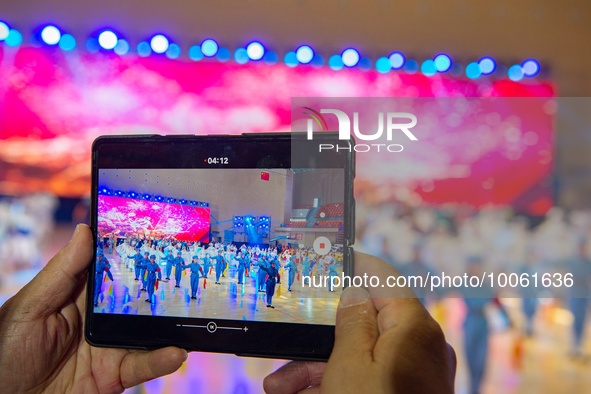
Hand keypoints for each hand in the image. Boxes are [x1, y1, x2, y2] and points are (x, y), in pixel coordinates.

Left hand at [0, 224, 187, 392]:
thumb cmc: (5, 352)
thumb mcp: (29, 308)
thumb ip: (61, 273)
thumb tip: (85, 231)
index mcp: (77, 295)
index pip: (110, 266)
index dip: (131, 248)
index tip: (156, 230)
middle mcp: (99, 317)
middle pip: (137, 295)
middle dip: (161, 283)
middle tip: (185, 269)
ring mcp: (111, 345)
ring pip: (148, 329)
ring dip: (170, 322)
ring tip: (188, 314)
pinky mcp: (116, 374)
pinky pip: (144, 365)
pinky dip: (162, 359)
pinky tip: (175, 351)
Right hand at [263, 252, 455, 393]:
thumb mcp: (350, 363)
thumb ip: (351, 320)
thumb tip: (354, 292)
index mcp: (412, 326)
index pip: (382, 278)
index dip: (353, 266)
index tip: (328, 260)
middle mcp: (419, 345)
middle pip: (363, 324)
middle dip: (319, 337)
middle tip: (286, 342)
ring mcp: (414, 372)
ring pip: (359, 355)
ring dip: (318, 368)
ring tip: (279, 386)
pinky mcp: (405, 392)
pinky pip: (367, 377)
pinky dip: (337, 382)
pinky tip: (301, 393)